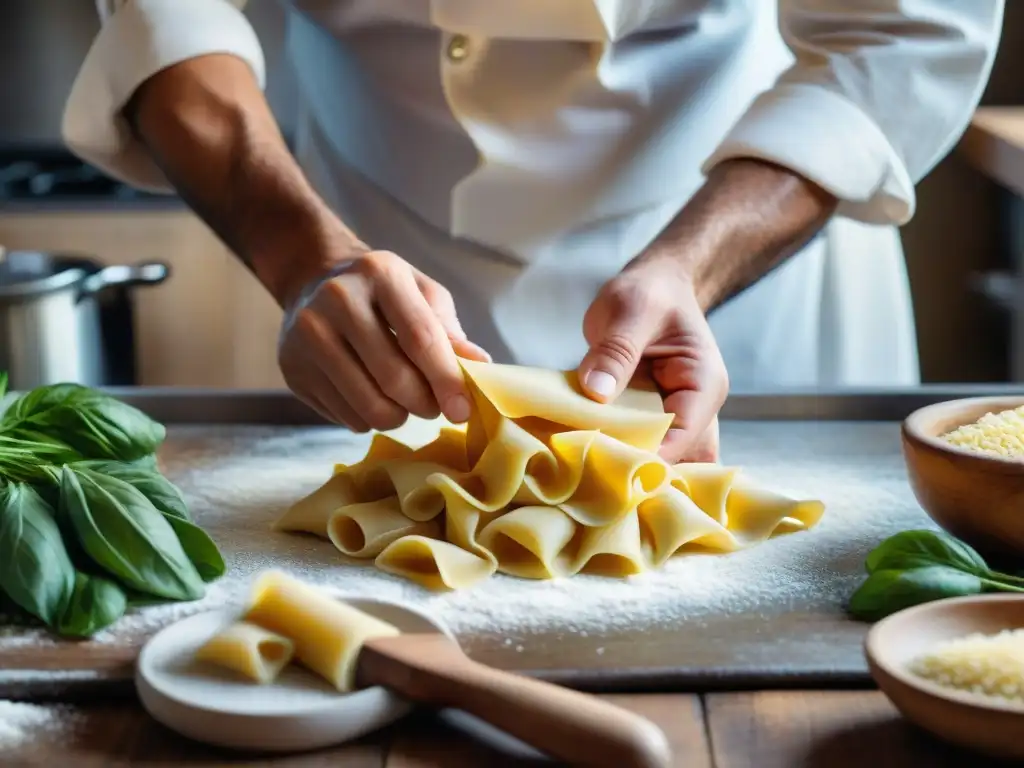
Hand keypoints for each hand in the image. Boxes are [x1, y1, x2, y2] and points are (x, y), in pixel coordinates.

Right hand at [277, 249, 489, 431]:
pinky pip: (346, 417)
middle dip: (425, 403)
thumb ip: (449, 331)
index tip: (463, 410)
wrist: (314, 279)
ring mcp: (308, 335)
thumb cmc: (382, 291)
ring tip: (404, 402)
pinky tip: (370, 395)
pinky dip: (369, 418)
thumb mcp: (421, 293)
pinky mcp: (292, 369)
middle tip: (433, 405)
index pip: (420, 338)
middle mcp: (337, 300)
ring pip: (369, 406)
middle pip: (394, 378)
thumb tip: (481, 366)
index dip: (446, 380)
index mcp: (379, 273)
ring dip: (399, 416)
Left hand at [577, 254, 727, 462]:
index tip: (604, 462)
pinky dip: (616, 455)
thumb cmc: (651, 293)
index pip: (682, 438)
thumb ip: (616, 349)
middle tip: (594, 477)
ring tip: (588, 474)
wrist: (655, 287)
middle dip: (640, 473)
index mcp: (703, 385)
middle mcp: (696, 410)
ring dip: (628, 469)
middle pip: (679, 461)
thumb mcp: (631, 310)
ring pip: (661, 462)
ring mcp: (674, 418)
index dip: (646, 456)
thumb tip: (596, 391)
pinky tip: (586, 460)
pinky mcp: (649, 420)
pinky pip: (639, 448)